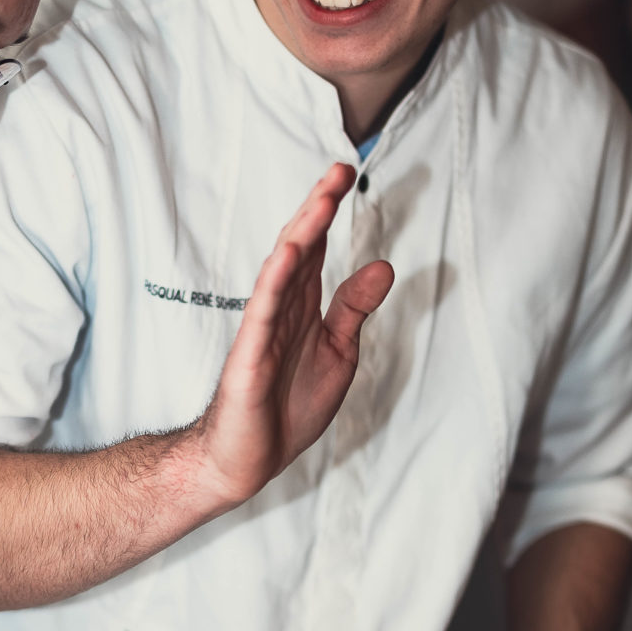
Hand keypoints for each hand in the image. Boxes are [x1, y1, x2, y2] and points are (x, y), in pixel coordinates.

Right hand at [189, 165, 392, 510]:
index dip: (329, 211)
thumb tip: (383, 265)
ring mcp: (262, 330)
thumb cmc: (288, 407)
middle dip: (318, 209)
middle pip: (300, 248)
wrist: (248, 460)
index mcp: (303, 307)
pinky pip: (263, 312)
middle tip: (339, 170)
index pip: (316, 248)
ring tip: (321, 201)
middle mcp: (282, 309)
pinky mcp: (250, 357)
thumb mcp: (337, 353)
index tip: (347, 173)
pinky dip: (277, 281)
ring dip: (302, 234)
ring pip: (283, 272)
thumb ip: (354, 309)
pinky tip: (290, 253)